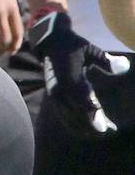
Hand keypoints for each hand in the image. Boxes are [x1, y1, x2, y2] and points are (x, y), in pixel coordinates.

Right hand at [28, 7, 132, 132]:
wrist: (50, 43)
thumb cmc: (73, 46)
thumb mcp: (90, 49)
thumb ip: (106, 60)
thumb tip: (124, 68)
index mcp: (68, 78)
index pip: (82, 101)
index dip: (93, 116)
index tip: (105, 127)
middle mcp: (60, 90)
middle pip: (76, 115)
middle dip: (92, 126)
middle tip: (110, 131)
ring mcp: (55, 96)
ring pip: (69, 119)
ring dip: (85, 128)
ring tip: (102, 131)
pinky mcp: (54, 99)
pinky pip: (64, 116)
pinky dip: (76, 124)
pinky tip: (88, 127)